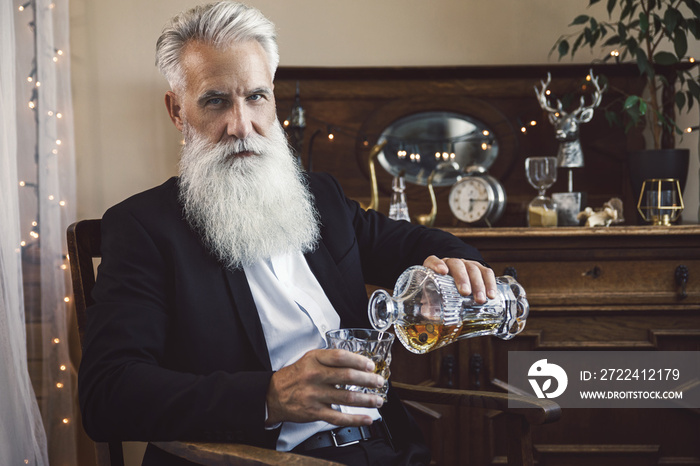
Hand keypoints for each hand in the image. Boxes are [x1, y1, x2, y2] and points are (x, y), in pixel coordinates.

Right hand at [265, 349, 383, 426]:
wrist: (273, 395)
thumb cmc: (296, 376)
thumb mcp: (309, 359)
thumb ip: (329, 359)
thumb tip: (357, 361)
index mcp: (314, 359)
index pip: (340, 357)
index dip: (358, 360)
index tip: (371, 365)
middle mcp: (314, 376)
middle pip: (347, 376)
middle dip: (368, 380)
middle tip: (379, 382)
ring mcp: (314, 395)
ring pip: (346, 397)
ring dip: (366, 400)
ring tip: (378, 400)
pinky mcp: (314, 412)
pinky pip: (339, 417)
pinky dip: (355, 419)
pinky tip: (367, 418)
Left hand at [422, 256, 496, 303]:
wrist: (455, 283)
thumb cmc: (441, 291)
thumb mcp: (433, 296)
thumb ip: (429, 303)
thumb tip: (429, 314)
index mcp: (435, 267)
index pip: (433, 261)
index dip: (437, 265)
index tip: (442, 272)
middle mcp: (451, 263)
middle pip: (457, 265)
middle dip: (462, 278)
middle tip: (465, 292)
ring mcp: (466, 264)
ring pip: (473, 269)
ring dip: (478, 284)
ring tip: (480, 299)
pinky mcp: (480, 269)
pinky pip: (487, 272)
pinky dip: (490, 283)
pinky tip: (491, 295)